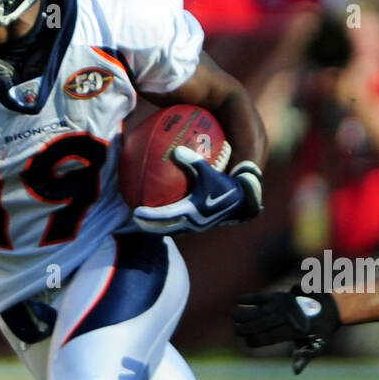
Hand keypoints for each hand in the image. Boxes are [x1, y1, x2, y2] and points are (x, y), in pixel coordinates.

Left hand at [131, 149, 262, 234]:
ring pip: (172, 229)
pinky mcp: (200, 224)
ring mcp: (196, 226)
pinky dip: (170, 221)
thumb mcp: (209, 172)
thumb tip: (176, 150)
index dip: (149, 217)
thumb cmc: (225, 186)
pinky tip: (166, 210)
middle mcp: (192, 224)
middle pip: (165, 229)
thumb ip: (193, 161)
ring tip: (145, 219)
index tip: (136, 212)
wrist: (244, 202)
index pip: (165, 218)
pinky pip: (181, 225)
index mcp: (192, 212)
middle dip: (148, 226)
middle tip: (134, 217)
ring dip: (158, 226)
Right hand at [233, 286, 340, 373]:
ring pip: (260, 310)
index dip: (257, 340)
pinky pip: (262, 297)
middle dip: (247, 327)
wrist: (332, 307)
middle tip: (236, 331)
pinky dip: (249, 298)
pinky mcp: (282, 294)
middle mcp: (289, 316)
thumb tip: (295, 372)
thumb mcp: (315, 346)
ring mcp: (284, 304)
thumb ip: (303, 357)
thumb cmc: (321, 331)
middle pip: (263, 322)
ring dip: (245, 314)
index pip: (271, 337)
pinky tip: (237, 300)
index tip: (246, 343)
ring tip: (234, 318)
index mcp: (295, 331)